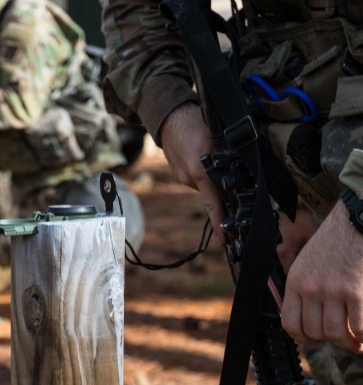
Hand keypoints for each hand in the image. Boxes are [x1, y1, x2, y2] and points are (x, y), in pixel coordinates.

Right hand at [161, 103, 226, 243]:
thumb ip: (227, 158)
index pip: (214, 203)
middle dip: (222, 190)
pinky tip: (203, 157)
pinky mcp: (179, 172)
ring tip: (212, 157)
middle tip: (231, 183)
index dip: (220, 223)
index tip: (225, 241)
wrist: (168, 115)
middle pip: (212, 194)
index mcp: (200, 171)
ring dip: (212, 178)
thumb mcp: (216, 137)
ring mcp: (182, 176)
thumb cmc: (195, 121)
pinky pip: (196, 179)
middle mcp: (189, 177)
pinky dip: (202, 173)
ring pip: (205, 185)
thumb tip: (245, 174)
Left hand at [282, 201, 362, 352]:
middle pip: (314, 332)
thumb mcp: (308, 263)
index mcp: (296, 282)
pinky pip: (358, 328)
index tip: (315, 341)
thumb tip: (310, 317)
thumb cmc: (336, 242)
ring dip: (349, 343)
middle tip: (343, 338)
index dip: (303, 339)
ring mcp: (333, 291)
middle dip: (330, 341)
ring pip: (335, 334)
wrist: (355, 223)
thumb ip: (305, 289)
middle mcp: (311, 288)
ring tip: (357, 341)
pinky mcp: (356, 292)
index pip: (290, 323)